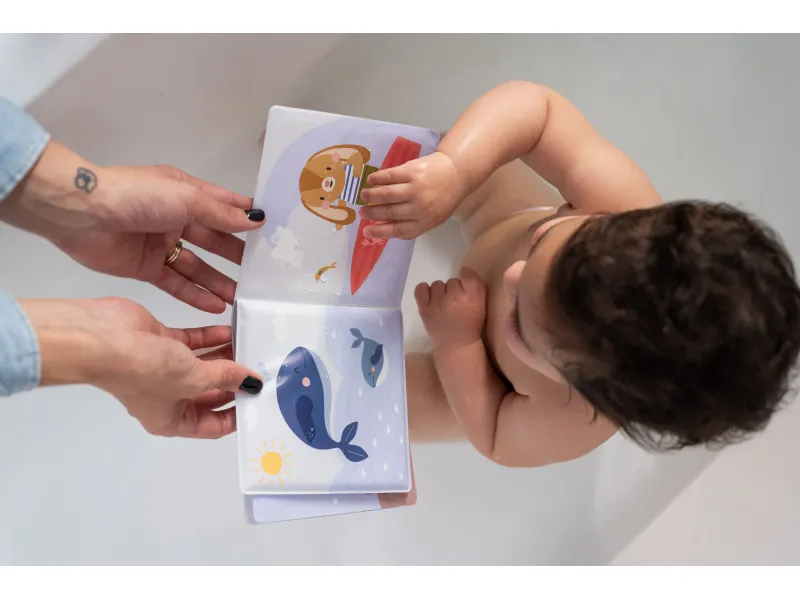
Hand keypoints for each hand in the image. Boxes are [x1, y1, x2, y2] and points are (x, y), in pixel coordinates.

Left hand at [1, 141, 265, 312]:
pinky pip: (176, 283)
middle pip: (214, 240)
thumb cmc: (135, 196)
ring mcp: (160, 244)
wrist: (81, 214)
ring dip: (218, 282)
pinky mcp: (145, 268)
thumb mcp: (186, 199)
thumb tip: (256, 220)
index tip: (273, 235)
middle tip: (262, 275)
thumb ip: (221, 215)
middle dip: (237, 257)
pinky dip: (194, 295)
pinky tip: (215, 306)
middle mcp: (175, 218)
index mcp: (186, 193)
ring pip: (197, 266)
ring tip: (241, 299)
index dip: (247, 219)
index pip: (224, 207)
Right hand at [21, 297, 262, 438]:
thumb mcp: (194, 378)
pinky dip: (210, 338)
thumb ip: (226, 377)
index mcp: (171, 420)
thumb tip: (252, 382)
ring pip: (203, 365)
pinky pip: (192, 343)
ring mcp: (163, 368)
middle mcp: (167, 397)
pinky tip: (230, 330)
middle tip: (261, 370)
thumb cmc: (145, 370)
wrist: (101, 338)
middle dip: (234, 382)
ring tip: (251, 346)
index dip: (236, 416)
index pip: (211, 425)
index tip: (260, 402)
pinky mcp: (160, 342)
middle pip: (210, 394)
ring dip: (225, 356)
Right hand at [358, 151, 469, 239]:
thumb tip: (385, 228)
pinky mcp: (412, 171)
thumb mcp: (433, 217)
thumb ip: (413, 223)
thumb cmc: (443, 198)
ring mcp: (415, 188)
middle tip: (362, 212)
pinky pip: (389, 176)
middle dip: (372, 213)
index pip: (397, 230)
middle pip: (389, 212)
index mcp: (425, 222)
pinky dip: (377, 179)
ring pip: (386, 194)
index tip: (365, 231)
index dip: (379, 232)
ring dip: (371, 195)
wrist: (457, 173)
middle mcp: (419, 207)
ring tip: (363, 195)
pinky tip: (371, 181)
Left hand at [415, 267, 486, 349]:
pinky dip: (424, 291)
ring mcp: (437, 303)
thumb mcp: (481, 305)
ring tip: (443, 304)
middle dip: (454, 290)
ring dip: (441, 292)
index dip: (466, 278)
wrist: (456, 345)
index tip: (465, 287)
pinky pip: (421, 289)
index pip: (467, 274)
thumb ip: (476, 286)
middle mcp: (454, 297)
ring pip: (437, 284)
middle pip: (452, 281)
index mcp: (471, 297)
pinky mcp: (425, 308)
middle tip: (455, 303)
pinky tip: (430, 298)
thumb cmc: (471, 324)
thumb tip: (464, 270)